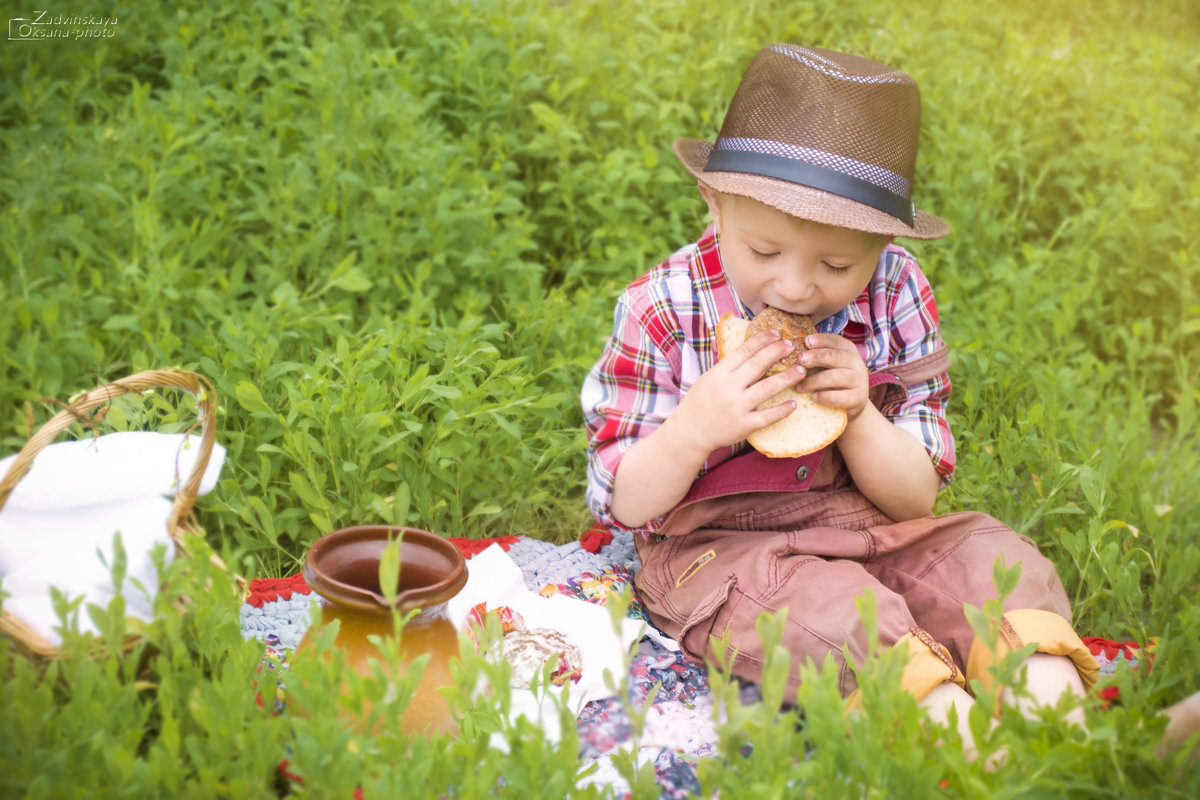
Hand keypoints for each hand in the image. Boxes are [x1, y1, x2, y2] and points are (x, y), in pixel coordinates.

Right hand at [671, 329, 804, 455]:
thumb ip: (729, 366)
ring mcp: (737, 407)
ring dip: (787, 378)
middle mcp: (729, 388)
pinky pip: (768, 416)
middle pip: (758, 365)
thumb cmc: (701, 402)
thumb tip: (753, 349)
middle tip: (792, 345)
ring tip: (801, 370)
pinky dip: (782, 410)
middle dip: (777, 352)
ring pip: (768, 388)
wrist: (690, 431)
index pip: (744, 351)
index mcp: (719, 373)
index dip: (762, 340)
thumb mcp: (709, 378)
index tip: (776, 333)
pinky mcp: (744, 425)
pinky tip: (794, 404)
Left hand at [797, 333, 869, 421]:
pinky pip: (841, 397)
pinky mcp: (858, 398)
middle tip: (800, 359)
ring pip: (836, 377)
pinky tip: (813, 397)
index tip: (807, 341)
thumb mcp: (827, 364)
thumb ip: (814, 356)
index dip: (821, 340)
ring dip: (814, 381)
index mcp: (847, 349)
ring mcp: (859, 380)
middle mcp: (856, 362)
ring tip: (799, 387)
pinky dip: (826, 397)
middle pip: (836, 356)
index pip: (835, 341)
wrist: (852, 403)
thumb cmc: (832, 380)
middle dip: (817, 356)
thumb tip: (788, 348)